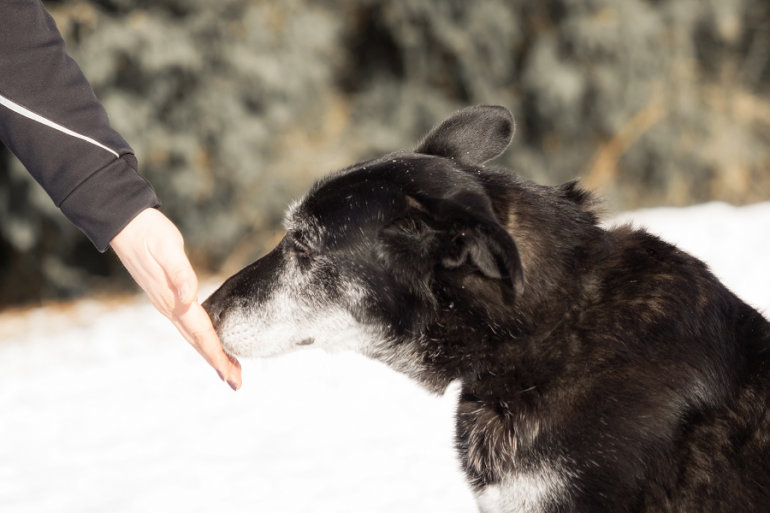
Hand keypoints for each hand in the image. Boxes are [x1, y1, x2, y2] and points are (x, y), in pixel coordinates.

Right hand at [110, 208, 241, 389]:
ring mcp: (165, 303)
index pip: (200, 334)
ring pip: (192, 335)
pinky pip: (187, 324)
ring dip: (210, 353)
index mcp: (173, 299)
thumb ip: (179, 273)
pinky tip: (208, 340)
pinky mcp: (165, 296)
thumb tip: (189, 298)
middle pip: (197, 342)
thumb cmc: (149, 232)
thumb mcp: (167, 247)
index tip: (230, 374)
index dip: (216, 355)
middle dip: (218, 362)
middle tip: (237, 382)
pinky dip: (201, 337)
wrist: (124, 222)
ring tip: (229, 368)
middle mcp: (168, 306)